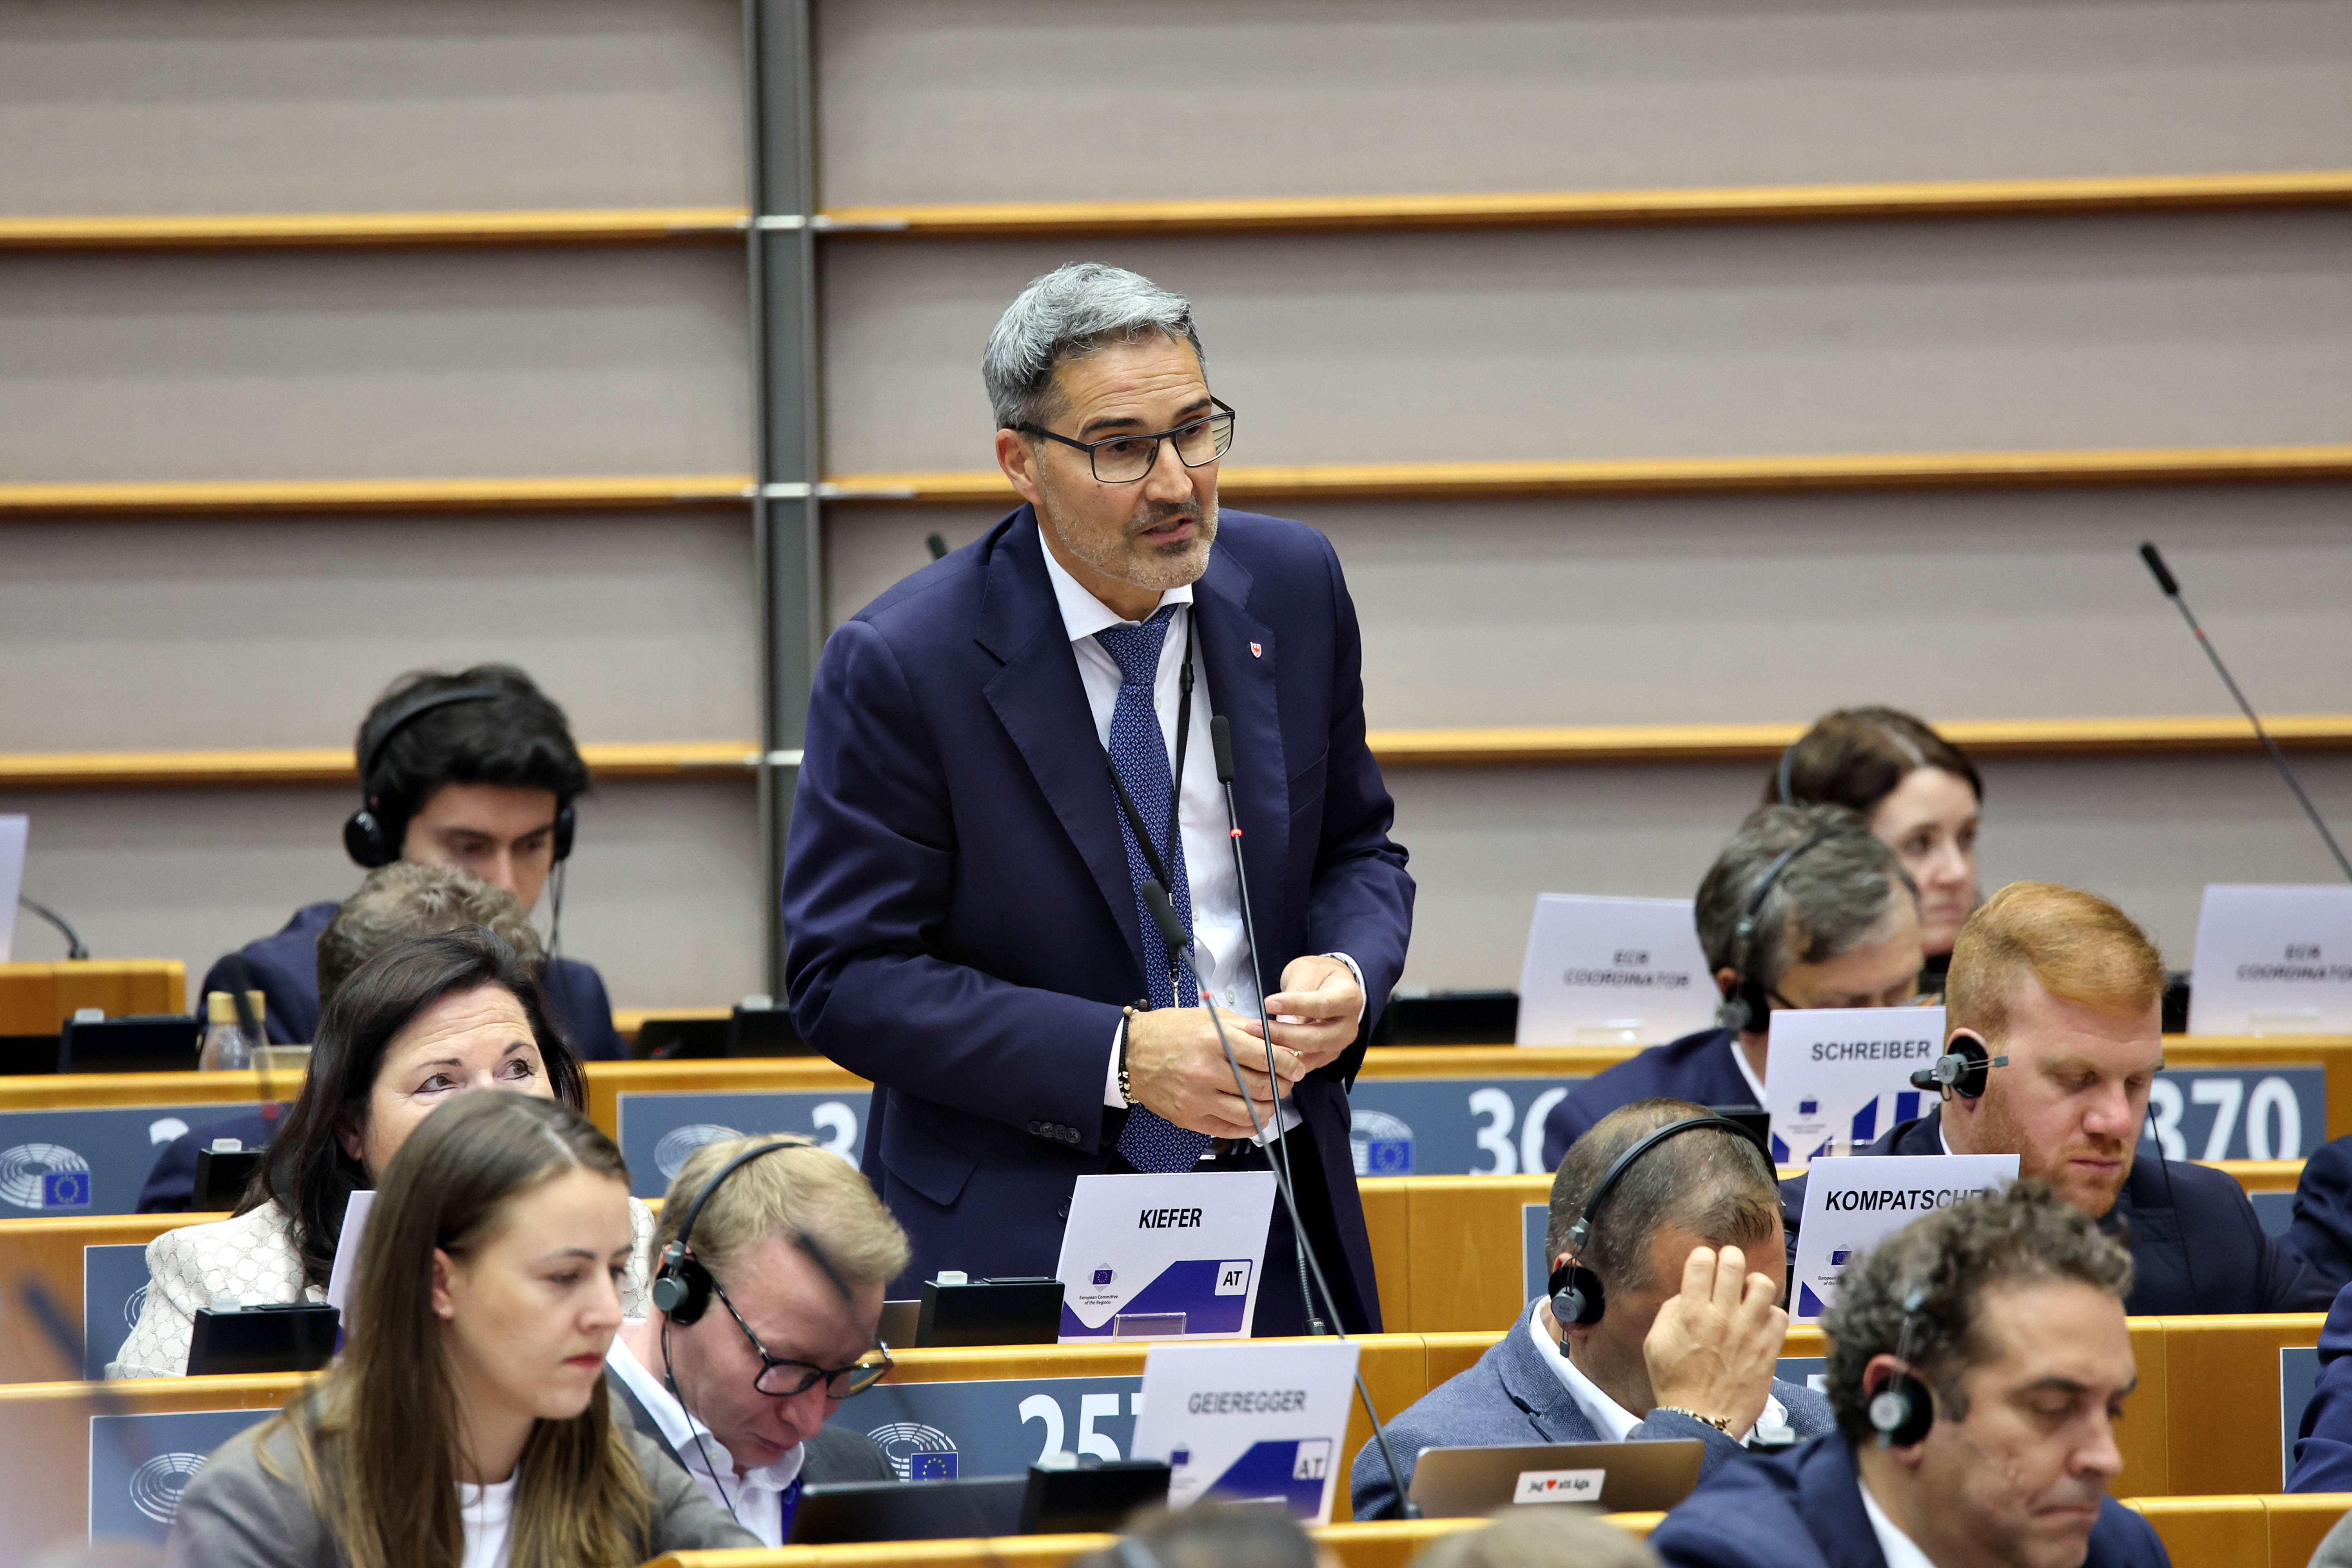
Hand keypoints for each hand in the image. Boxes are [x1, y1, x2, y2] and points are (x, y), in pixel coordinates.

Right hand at [1125, 1005, 1305, 1139]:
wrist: (1130, 1052)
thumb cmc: (1169, 1031)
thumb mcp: (1209, 1018)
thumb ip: (1244, 1028)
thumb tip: (1276, 1039)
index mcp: (1214, 1041)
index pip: (1265, 1057)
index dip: (1288, 1065)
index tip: (1295, 1068)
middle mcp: (1206, 1071)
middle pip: (1261, 1086)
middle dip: (1282, 1087)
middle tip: (1286, 1084)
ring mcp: (1196, 1097)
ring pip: (1248, 1112)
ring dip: (1268, 1109)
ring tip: (1271, 1101)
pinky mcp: (1188, 1116)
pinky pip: (1228, 1129)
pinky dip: (1247, 1126)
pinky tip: (1253, 1117)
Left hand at [1232, 955, 1361, 1073]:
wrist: (1330, 987)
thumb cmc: (1318, 976)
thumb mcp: (1307, 971)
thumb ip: (1296, 991)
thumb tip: (1278, 1012)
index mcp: (1349, 998)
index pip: (1322, 1005)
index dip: (1295, 1005)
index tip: (1268, 1003)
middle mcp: (1349, 1025)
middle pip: (1317, 1037)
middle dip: (1283, 1034)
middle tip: (1255, 1026)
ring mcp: (1339, 1044)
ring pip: (1310, 1054)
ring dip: (1281, 1049)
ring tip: (1256, 1038)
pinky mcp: (1326, 1056)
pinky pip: (1305, 1064)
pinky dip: (1285, 1060)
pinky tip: (1266, 1051)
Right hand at [1641, 1244, 1785, 1436]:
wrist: (1702, 1421)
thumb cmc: (1676, 1385)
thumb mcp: (1655, 1344)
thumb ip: (1670, 1313)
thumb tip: (1687, 1294)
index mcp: (1691, 1314)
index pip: (1701, 1262)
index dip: (1702, 1256)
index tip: (1704, 1263)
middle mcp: (1721, 1318)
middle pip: (1734, 1264)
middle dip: (1730, 1257)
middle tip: (1729, 1265)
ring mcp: (1748, 1332)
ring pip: (1763, 1284)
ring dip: (1754, 1284)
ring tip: (1748, 1294)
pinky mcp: (1768, 1349)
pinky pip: (1780, 1315)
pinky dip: (1771, 1314)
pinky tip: (1760, 1322)